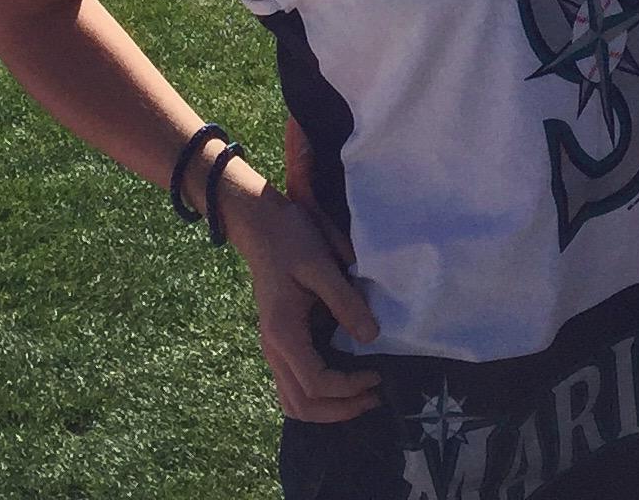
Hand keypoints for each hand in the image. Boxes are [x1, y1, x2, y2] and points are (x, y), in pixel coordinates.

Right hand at [221, 180, 382, 423]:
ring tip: (361, 396)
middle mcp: (273, 350)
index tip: (376, 374)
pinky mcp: (280, 343)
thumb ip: (344, 301)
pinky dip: (317, 396)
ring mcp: (274, 349)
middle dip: (340, 410)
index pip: (315, 383)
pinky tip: (342, 381)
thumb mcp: (321, 264)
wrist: (261, 227)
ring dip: (327, 409)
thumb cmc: (291, 240)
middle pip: (301, 406)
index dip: (348, 388)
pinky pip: (293, 385)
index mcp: (283, 333)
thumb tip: (371, 337)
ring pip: (293, 402)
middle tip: (374, 396)